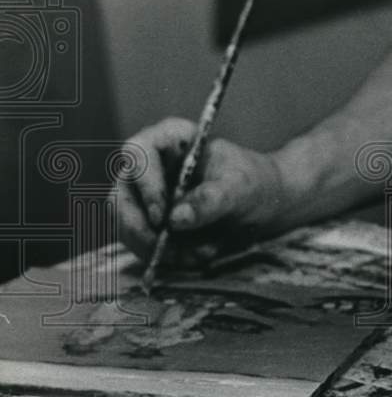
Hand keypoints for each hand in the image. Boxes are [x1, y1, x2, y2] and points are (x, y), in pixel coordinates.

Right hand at [115, 118, 288, 265]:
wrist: (265, 203)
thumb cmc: (254, 183)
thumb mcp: (243, 188)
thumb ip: (214, 199)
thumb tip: (177, 219)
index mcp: (172, 139)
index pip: (138, 153)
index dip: (144, 185)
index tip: (163, 217)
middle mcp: (150, 166)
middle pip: (121, 196)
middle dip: (141, 229)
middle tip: (165, 251)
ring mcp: (146, 196)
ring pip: (128, 227)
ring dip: (158, 249)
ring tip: (200, 254)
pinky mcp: (150, 224)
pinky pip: (143, 246)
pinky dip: (168, 257)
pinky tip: (200, 256)